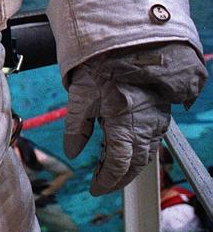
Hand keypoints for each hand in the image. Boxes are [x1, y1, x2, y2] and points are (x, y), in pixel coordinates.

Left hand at [64, 43, 206, 194]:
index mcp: (124, 123)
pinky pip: (152, 141)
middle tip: (103, 183)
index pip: (119, 164)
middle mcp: (144, 126)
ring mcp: (155, 120)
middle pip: (136, 165)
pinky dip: (138, 151)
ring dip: (129, 166)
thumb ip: (76, 128)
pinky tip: (125, 148)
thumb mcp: (80, 96)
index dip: (107, 181)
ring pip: (146, 154)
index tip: (95, 188)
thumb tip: (73, 153)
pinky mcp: (159, 112)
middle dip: (119, 179)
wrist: (129, 43)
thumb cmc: (102, 66)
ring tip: (110, 169)